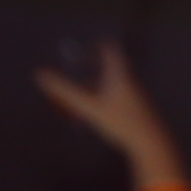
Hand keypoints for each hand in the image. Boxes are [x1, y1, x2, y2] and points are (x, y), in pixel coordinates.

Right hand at [30, 43, 182, 183]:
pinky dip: (103, 103)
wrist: (151, 144)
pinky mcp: (138, 113)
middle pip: (110, 70)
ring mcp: (136, 98)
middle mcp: (130, 83)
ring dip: (96, 90)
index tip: (87, 47)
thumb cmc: (120, 122)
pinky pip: (118, 102)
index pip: (111, 51)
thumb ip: (65, 91)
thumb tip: (40, 74)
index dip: (99, 46)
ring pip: (113, 88)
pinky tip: (95, 118)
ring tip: (80, 101)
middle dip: (92, 72)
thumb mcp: (89, 107)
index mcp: (119, 76)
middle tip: (79, 73)